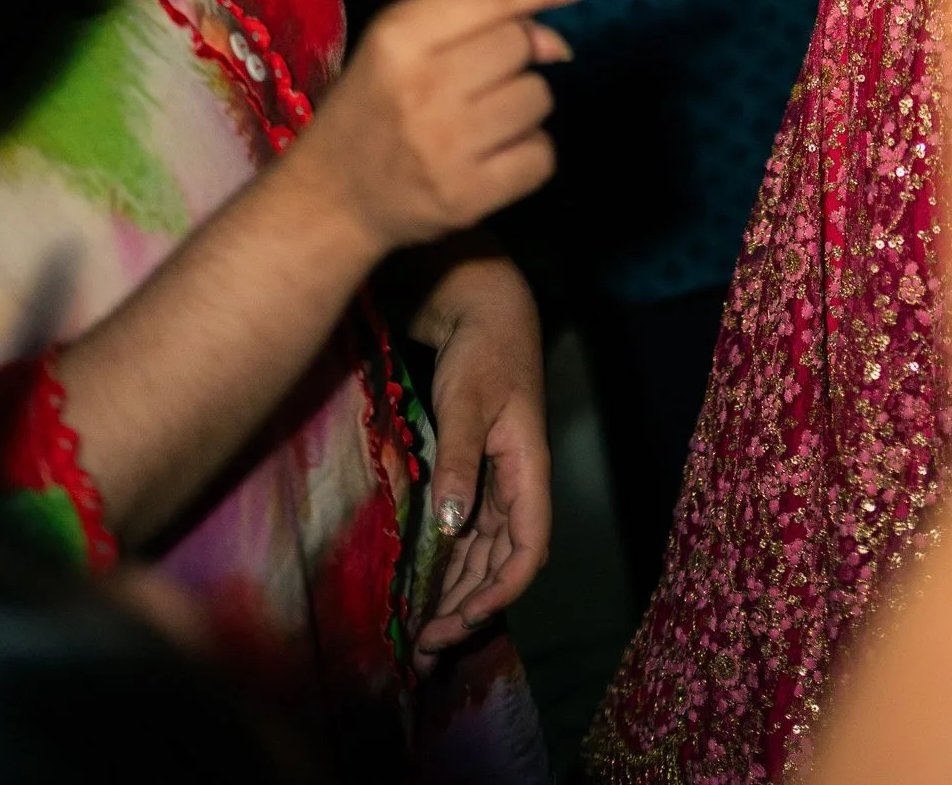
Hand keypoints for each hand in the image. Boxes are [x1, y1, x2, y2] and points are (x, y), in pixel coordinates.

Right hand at [303, 0, 594, 257]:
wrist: (332, 197)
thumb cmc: (375, 104)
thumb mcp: (403, 45)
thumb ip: (475, 21)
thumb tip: (557, 40)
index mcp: (399, 38)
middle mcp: (422, 88)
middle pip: (521, 45)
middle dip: (515, 58)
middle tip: (479, 82)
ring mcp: (445, 148)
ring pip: (538, 98)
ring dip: (524, 105)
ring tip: (482, 120)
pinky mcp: (466, 198)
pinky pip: (542, 157)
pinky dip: (530, 153)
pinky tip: (494, 154)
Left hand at [412, 255, 549, 656]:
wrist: (483, 304)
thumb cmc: (483, 347)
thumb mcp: (468, 401)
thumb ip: (459, 461)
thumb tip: (451, 525)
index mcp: (529, 468)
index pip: (528, 547)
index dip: (500, 589)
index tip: (460, 619)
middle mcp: (518, 482)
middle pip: (504, 561)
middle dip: (471, 607)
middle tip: (426, 647)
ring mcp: (498, 478)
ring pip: (485, 553)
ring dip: (459, 594)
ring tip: (422, 634)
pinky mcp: (476, 469)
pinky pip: (469, 532)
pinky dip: (451, 564)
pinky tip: (425, 587)